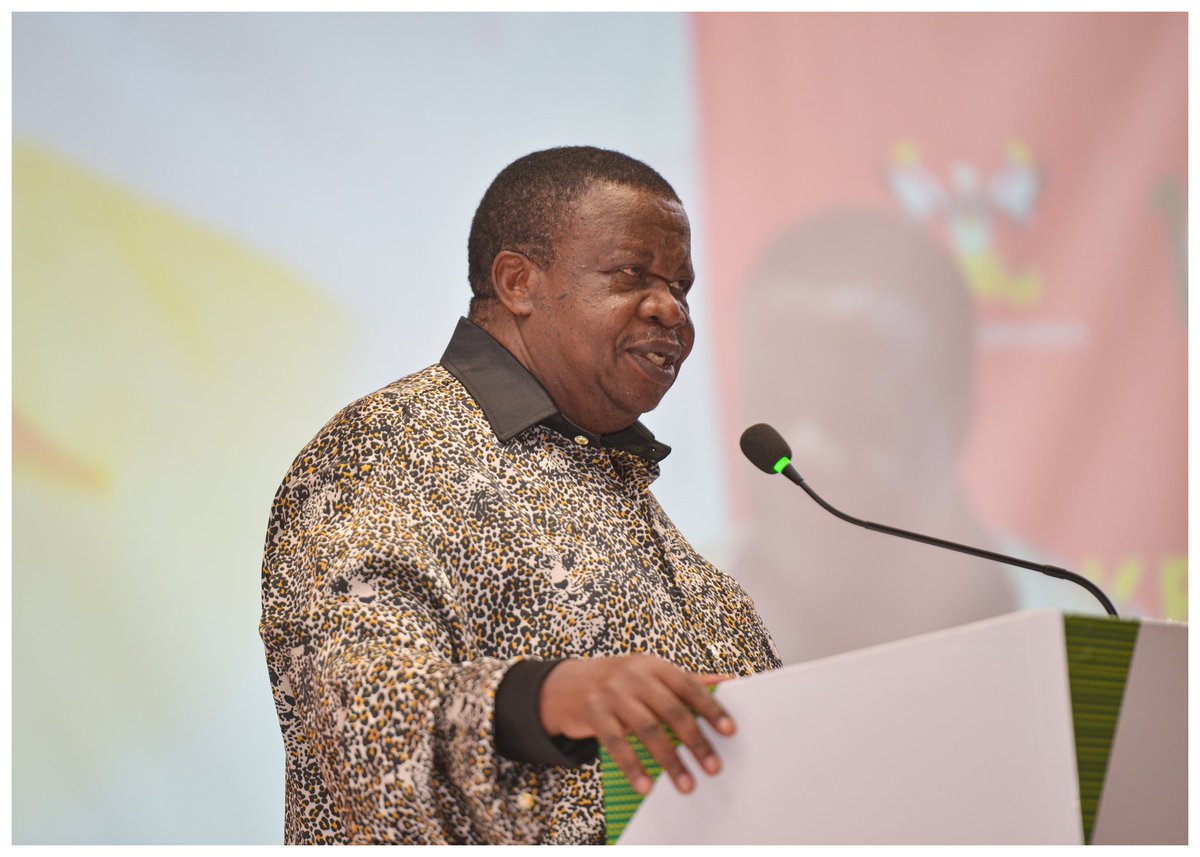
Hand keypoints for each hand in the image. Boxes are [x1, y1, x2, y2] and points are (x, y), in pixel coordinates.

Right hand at [538, 654, 735, 794]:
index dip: (711, 708)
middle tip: (713, 767)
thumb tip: (728, 681)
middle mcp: (633, 676)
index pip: (688, 686)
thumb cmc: (617, 682)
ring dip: (670, 761)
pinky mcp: (593, 714)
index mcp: (653, 665)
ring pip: (647, 730)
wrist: (564, 685)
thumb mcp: (649, 674)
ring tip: (686, 784)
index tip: (730, 731)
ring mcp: (611, 694)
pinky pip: (617, 744)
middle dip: (695, 742)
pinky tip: (646, 786)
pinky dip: (633, 766)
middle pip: (671, 710)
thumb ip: (685, 680)